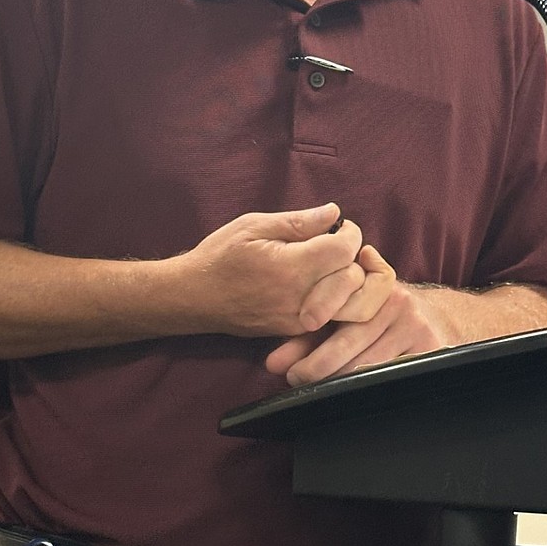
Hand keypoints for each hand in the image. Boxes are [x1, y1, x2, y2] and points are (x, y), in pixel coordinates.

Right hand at [174, 204, 364, 337]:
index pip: (345, 251)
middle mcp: (300, 299)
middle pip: (353, 279)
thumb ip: (299, 222)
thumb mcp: (254, 226)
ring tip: (330, 262)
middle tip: (335, 242)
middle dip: (352, 256)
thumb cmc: (220, 256)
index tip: (341, 226)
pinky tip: (320, 281)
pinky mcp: (296, 332)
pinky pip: (333, 317)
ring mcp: (299, 320)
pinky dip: (336, 298)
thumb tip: (334, 214)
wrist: (193, 298)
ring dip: (348, 280)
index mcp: (291, 268)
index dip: (351, 234)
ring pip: (349, 303)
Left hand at [264, 245, 446, 385]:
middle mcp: (395, 298)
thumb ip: (308, 332)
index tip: (303, 324)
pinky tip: (348, 392)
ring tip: (312, 386)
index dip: (322, 304)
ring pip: (369, 361)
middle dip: (319, 361)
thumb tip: (272, 363)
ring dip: (337, 378)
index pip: (342, 293)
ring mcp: (414, 323)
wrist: (431, 317)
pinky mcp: (430, 346)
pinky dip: (367, 386)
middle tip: (294, 376)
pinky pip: (392, 373)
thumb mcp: (345, 313)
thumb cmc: (374, 317)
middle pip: (352, 336)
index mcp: (370, 279)